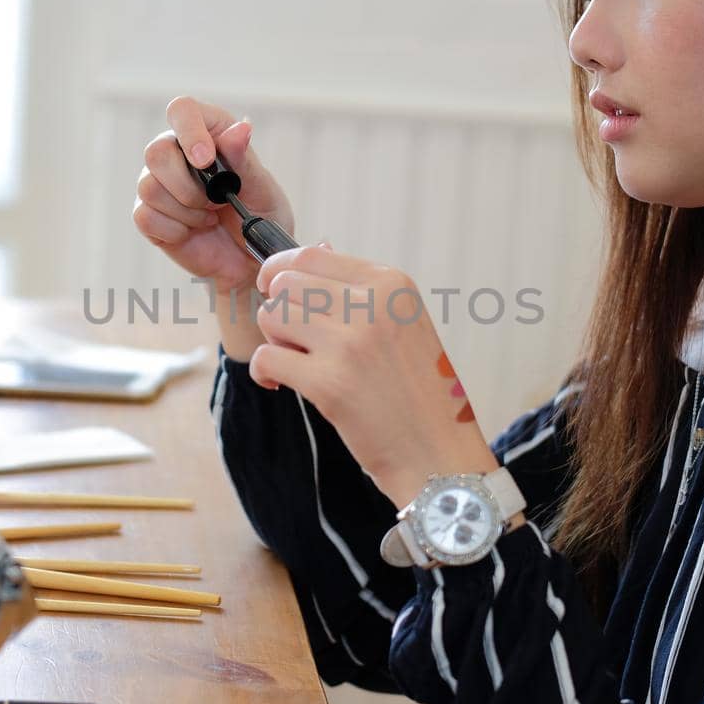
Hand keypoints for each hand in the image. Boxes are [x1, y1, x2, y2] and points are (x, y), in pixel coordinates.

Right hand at [133, 97, 295, 296]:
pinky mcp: (148, 213)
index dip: (190, 132)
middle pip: (156, 152)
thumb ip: (245, 159)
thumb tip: (240, 128)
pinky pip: (146, 216)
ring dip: (187, 211)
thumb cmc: (260, 215)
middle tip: (217, 202)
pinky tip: (192, 230)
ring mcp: (158, 182)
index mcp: (207, 131)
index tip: (206, 160)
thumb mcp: (262, 188)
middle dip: (188, 186)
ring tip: (209, 217)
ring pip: (149, 187)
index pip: (182, 110)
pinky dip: (175, 230)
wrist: (249, 259)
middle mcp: (176, 151)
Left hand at [252, 245, 498, 507]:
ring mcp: (350, 343)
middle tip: (296, 340)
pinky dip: (265, 373)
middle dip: (279, 310)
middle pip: (286, 283)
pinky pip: (266, 358)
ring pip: (271, 316)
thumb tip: (313, 248)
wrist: (438, 454)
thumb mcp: (404, 323)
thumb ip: (359, 288)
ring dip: (275, 340)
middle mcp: (373, 304)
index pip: (311, 254)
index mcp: (391, 284)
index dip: (281, 272)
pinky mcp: (329, 383)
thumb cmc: (417, 391)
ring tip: (297, 362)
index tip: (277, 293)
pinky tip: (281, 384)